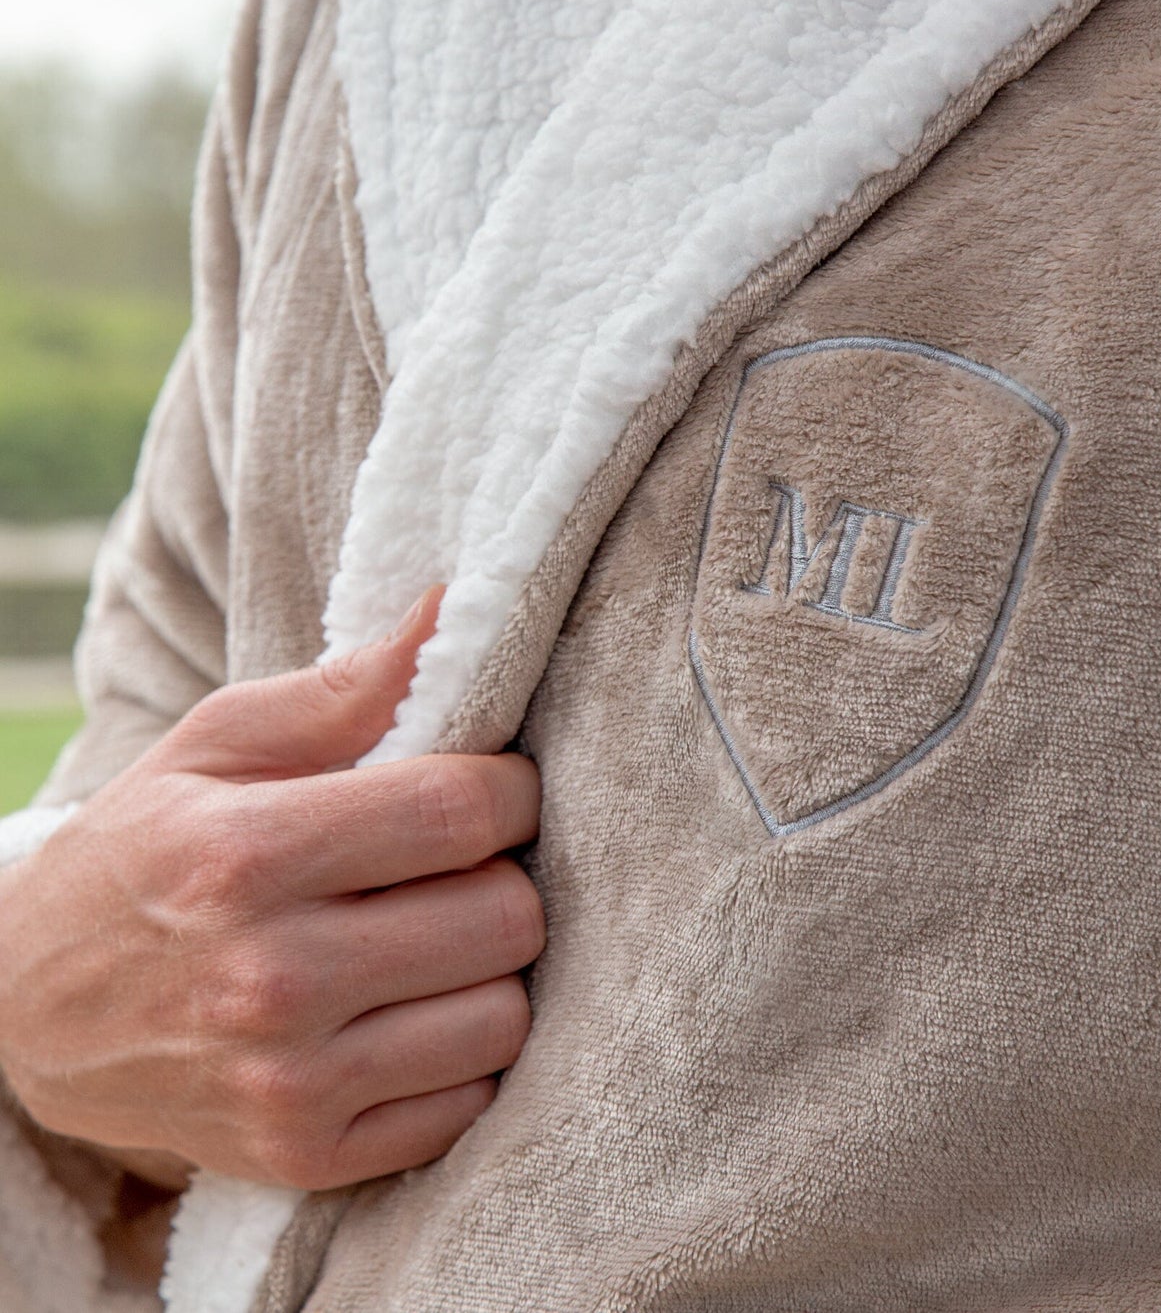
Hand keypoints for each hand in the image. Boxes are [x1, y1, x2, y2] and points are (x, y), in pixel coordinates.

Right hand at [0, 588, 543, 1190]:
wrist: (25, 1013)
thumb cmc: (144, 850)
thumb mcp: (217, 743)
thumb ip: (348, 686)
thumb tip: (452, 605)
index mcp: (247, 857)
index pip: (463, 812)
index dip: (510, 787)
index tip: (493, 784)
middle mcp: (271, 980)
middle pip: (504, 915)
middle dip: (505, 872)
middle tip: (461, 862)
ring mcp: (290, 1085)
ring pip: (505, 1015)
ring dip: (493, 966)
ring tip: (438, 933)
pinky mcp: (309, 1157)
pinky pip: (469, 1099)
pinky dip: (462, 1048)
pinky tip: (412, 1008)